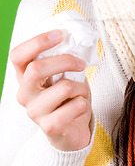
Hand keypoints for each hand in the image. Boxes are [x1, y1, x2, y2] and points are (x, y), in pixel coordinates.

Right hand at [10, 30, 91, 151]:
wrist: (71, 130)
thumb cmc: (67, 98)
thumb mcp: (63, 75)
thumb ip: (63, 59)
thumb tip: (77, 39)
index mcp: (24, 77)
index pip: (18, 55)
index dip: (37, 41)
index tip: (59, 35)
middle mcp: (24, 94)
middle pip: (36, 68)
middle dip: (65, 60)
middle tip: (81, 63)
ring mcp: (35, 112)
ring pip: (63, 87)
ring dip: (81, 86)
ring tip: (80, 92)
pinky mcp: (50, 126)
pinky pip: (76, 105)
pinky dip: (85, 103)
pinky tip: (79, 107)